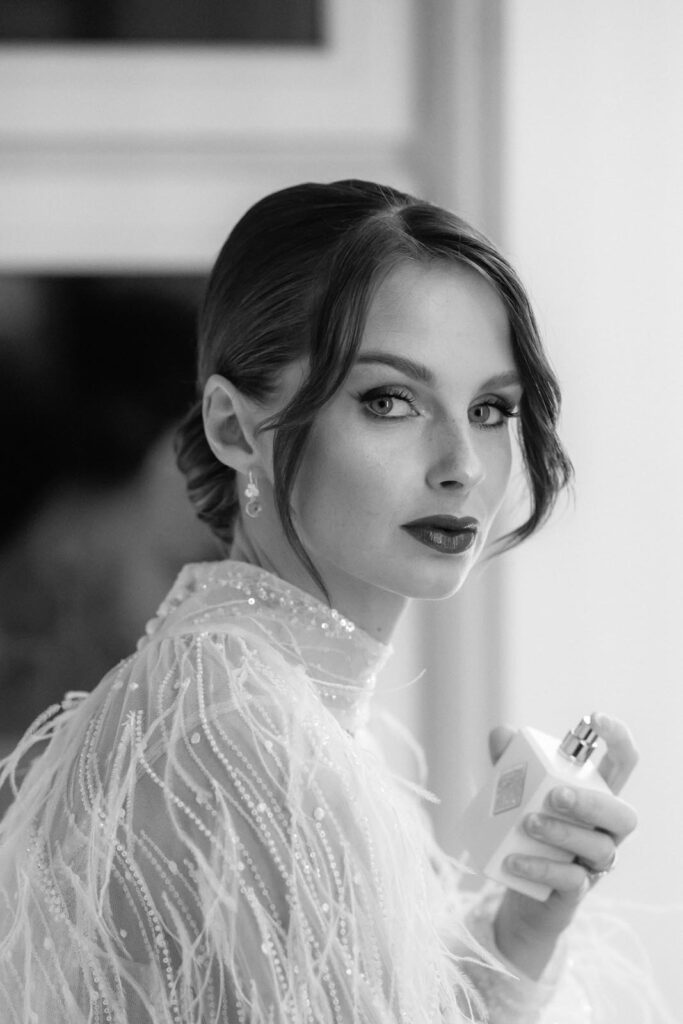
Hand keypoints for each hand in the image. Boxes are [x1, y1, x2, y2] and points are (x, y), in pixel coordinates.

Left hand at [491, 712, 637, 980]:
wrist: (515, 885)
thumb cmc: (522, 828)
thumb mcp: (512, 792)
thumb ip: (508, 763)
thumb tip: (500, 733)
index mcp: (595, 796)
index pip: (623, 763)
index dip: (618, 738)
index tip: (594, 719)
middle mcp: (604, 830)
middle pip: (623, 815)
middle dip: (592, 803)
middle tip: (555, 795)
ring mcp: (593, 863)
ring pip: (599, 850)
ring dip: (563, 833)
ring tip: (528, 823)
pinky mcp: (575, 892)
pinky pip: (570, 882)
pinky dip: (541, 869)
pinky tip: (513, 861)